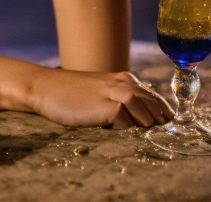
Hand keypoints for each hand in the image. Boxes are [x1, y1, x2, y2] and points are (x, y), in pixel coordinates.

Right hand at [32, 68, 174, 128]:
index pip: (151, 94)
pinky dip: (129, 127)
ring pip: (142, 106)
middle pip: (151, 100)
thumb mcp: (98, 91)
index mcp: (121, 78)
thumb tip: (140, 117)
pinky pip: (125, 118)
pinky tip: (127, 132)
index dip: (161, 109)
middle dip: (160, 116)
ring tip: (147, 132)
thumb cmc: (69, 93)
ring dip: (148, 121)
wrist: (44, 87)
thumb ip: (118, 98)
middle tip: (163, 131)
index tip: (166, 122)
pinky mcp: (103, 107)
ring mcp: (111, 93)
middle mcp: (119, 83)